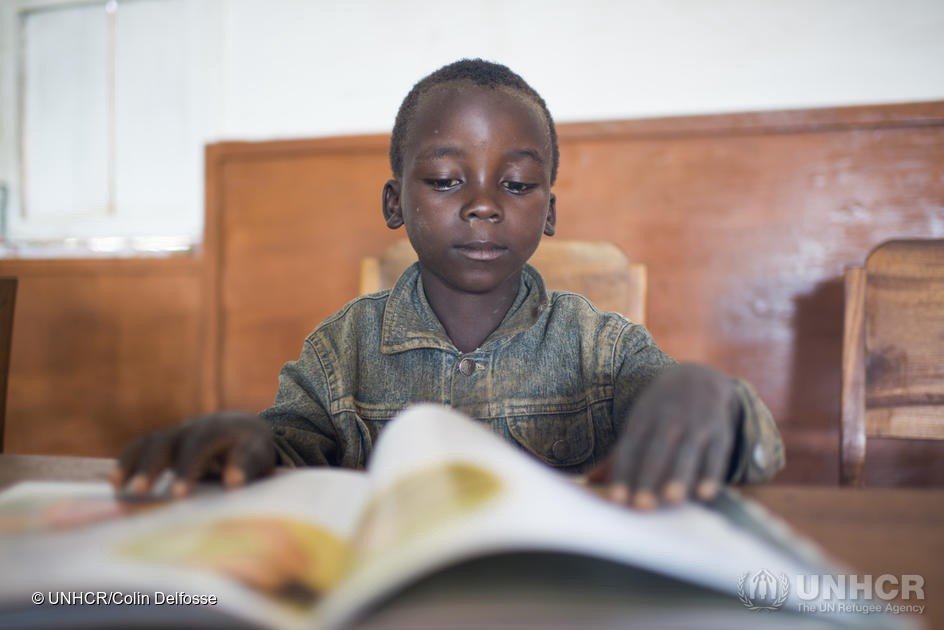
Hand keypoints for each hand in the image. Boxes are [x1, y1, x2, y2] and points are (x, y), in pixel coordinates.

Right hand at [110, 411, 275, 498]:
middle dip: (154, 468)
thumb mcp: (258, 458)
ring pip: (152, 444)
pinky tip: (115, 484)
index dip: (188, 468)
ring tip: (121, 490)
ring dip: (135, 465)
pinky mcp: (164, 441)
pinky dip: (127, 462)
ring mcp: (177, 432)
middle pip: (169, 443)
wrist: (243, 429)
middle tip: (141, 492)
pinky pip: (141, 447)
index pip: (201, 446)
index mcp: (221, 430)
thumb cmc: (251, 450)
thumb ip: (246, 468)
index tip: (178, 494)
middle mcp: (196, 427)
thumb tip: (233, 483)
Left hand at [588, 363, 739, 509]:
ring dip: (679, 476)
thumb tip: (590, 481)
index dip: (623, 473)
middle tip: (642, 506)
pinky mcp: (720, 431)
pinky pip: (716, 454)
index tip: (617, 500)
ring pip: (686, 452)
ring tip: (672, 500)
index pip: (629, 448)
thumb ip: (621, 455)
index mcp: (642, 419)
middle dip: (648, 477)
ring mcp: (695, 424)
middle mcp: (668, 420)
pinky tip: (705, 494)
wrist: (698, 377)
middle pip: (656, 450)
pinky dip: (711, 474)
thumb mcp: (640, 423)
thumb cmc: (661, 412)